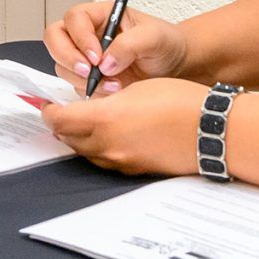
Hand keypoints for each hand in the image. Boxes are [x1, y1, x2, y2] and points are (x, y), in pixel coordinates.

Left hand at [33, 78, 208, 175]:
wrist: (210, 129)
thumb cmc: (179, 101)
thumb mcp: (137, 88)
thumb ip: (106, 99)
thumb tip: (91, 106)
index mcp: (105, 119)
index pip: (60, 120)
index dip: (49, 112)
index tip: (48, 106)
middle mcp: (108, 144)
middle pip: (68, 138)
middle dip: (61, 125)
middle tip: (61, 113)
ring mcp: (121, 161)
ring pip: (85, 153)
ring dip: (79, 139)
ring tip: (84, 125)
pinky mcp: (135, 170)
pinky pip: (106, 161)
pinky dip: (99, 150)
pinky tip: (109, 138)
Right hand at [43, 2, 189, 91]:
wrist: (174, 67)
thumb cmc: (165, 44)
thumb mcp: (155, 38)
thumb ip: (130, 44)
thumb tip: (106, 62)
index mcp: (100, 15)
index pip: (74, 18)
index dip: (80, 37)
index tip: (97, 57)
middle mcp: (87, 34)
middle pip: (55, 38)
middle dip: (67, 57)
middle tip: (90, 73)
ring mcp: (84, 58)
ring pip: (61, 65)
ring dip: (82, 79)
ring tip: (113, 85)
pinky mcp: (87, 79)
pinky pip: (74, 86)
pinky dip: (89, 92)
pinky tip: (112, 92)